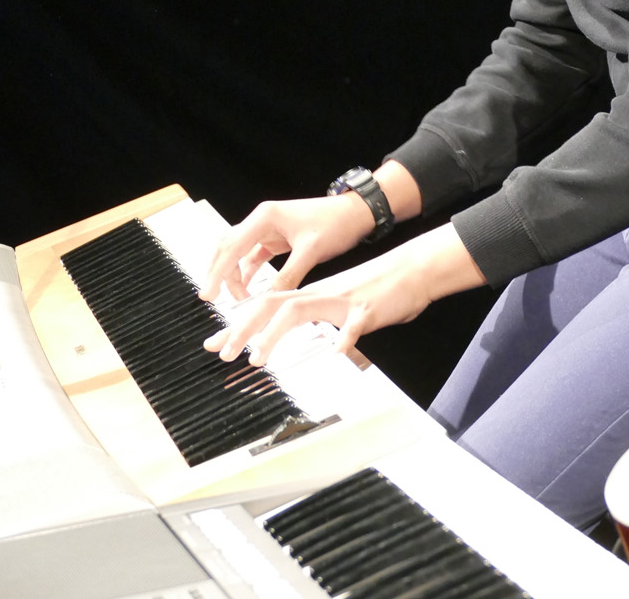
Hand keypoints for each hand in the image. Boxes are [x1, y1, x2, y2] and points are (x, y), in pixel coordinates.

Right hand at [198, 194, 374, 303]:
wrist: (355, 213)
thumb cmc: (335, 224)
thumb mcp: (311, 252)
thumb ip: (287, 276)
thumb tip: (268, 302)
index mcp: (265, 217)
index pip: (232, 246)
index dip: (218, 272)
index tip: (208, 294)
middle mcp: (262, 220)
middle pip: (228, 247)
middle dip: (219, 273)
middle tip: (212, 299)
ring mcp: (267, 229)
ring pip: (238, 253)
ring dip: (233, 275)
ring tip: (234, 301)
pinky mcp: (276, 238)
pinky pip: (253, 257)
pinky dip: (247, 273)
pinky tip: (247, 291)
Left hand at [203, 223, 485, 362]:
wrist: (413, 270)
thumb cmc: (380, 289)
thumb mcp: (345, 307)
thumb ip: (326, 321)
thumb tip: (318, 342)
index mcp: (314, 294)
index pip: (267, 305)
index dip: (239, 324)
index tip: (215, 342)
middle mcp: (321, 294)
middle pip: (272, 304)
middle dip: (243, 327)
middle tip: (222, 352)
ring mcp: (342, 301)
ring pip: (299, 311)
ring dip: (274, 334)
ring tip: (257, 358)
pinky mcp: (367, 309)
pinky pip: (353, 325)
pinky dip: (343, 338)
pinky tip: (335, 352)